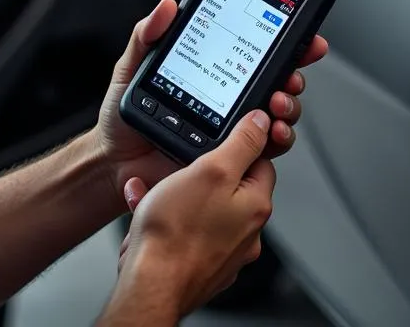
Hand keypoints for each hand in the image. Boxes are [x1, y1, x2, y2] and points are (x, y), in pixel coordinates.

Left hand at [95, 0, 327, 206]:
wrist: (113, 163)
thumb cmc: (123, 118)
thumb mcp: (132, 67)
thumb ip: (147, 35)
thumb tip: (168, 6)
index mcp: (213, 71)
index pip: (256, 52)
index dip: (287, 43)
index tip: (305, 37)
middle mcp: (229, 98)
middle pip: (278, 81)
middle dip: (294, 75)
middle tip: (290, 76)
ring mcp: (233, 129)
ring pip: (278, 115)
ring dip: (289, 107)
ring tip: (277, 105)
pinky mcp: (231, 158)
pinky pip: (265, 150)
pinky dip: (276, 141)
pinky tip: (271, 134)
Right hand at [104, 111, 276, 322]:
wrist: (148, 286)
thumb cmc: (175, 233)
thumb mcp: (211, 169)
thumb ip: (242, 143)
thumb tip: (262, 123)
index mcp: (256, 206)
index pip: (259, 162)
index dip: (235, 148)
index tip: (212, 147)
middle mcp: (247, 233)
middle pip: (229, 185)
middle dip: (198, 174)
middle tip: (177, 173)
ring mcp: (224, 253)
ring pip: (202, 208)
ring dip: (176, 196)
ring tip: (154, 196)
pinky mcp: (201, 266)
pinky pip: (186, 231)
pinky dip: (168, 221)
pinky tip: (147, 216)